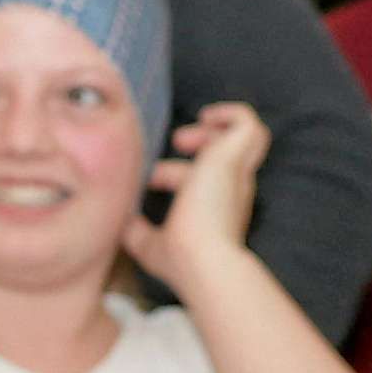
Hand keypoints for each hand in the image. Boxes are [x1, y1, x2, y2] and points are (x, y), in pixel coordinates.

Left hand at [121, 101, 266, 293]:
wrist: (204, 259)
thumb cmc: (181, 258)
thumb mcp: (150, 245)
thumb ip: (138, 233)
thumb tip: (123, 222)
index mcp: (216, 210)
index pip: (201, 182)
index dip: (173, 173)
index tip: (149, 179)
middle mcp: (232, 190)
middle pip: (222, 156)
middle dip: (196, 145)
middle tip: (171, 148)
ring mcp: (236, 173)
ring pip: (245, 138)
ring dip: (216, 128)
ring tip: (187, 134)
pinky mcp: (234, 157)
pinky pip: (248, 124)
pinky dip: (230, 114)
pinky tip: (206, 118)